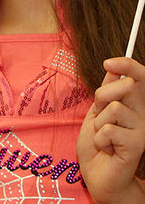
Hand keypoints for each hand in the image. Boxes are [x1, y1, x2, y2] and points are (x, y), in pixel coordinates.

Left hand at [77, 57, 144, 203]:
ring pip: (114, 107)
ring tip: (103, 136)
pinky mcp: (138, 144)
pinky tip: (107, 148)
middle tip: (100, 114)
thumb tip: (113, 68)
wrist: (98, 173)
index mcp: (134, 104)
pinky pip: (109, 129)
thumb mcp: (97, 110)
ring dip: (99, 122)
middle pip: (124, 85)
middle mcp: (143, 114)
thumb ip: (107, 91)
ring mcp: (143, 129)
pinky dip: (100, 138)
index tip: (108, 62)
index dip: (127, 64)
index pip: (140, 77)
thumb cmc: (98, 142)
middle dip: (102, 96)